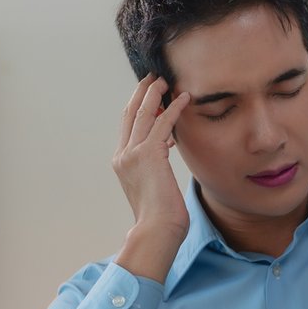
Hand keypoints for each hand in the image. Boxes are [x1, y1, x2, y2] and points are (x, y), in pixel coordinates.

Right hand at [113, 73, 191, 282]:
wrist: (157, 231)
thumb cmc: (160, 217)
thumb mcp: (154, 185)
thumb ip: (155, 164)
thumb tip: (166, 148)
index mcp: (122, 162)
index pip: (128, 125)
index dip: (138, 105)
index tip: (150, 92)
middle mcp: (123, 155)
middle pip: (131, 113)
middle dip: (142, 92)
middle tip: (154, 77)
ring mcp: (133, 154)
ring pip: (144, 113)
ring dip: (156, 94)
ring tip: (167, 81)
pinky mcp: (149, 155)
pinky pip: (163, 123)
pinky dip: (174, 109)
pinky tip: (185, 98)